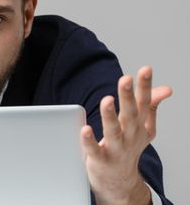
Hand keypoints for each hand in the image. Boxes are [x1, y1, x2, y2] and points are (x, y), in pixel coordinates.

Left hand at [80, 66, 171, 204]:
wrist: (121, 182)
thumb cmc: (129, 148)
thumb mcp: (144, 127)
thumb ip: (151, 106)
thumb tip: (166, 88)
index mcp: (139, 125)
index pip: (144, 103)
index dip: (145, 86)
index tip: (145, 69)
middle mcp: (130, 136)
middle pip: (130, 114)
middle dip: (128, 96)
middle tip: (125, 79)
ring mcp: (116, 149)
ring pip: (113, 131)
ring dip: (110, 115)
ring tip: (106, 100)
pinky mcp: (101, 160)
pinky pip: (94, 150)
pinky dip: (89, 141)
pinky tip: (85, 130)